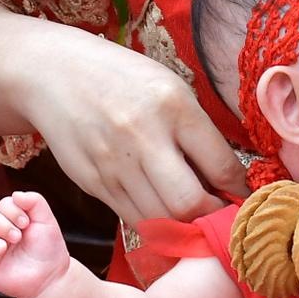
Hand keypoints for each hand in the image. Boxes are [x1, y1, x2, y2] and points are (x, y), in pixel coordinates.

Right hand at [0, 191, 77, 297]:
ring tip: (3, 248)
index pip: (2, 205)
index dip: (12, 211)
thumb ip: (35, 201)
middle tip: (17, 238)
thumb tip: (15, 194)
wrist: (50, 278)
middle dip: (1, 225)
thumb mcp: (46, 221)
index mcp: (12, 220)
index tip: (26, 223)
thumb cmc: (48, 250)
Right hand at [23, 29, 247, 224]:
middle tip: (219, 216)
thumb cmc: (122, 79)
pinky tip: (160, 209)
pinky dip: (153, 221)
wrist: (53, 73)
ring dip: (181, 224)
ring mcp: (112, 163)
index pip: (221, 166)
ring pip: (159, 219)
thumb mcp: (170, 88)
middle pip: (188, 203)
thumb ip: (198, 133)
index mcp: (173, 106)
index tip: (246, 200)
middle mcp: (142, 136)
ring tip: (191, 215)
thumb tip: (228, 182)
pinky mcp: (91, 181)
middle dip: (210, 218)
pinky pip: (131, 217)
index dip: (240, 192)